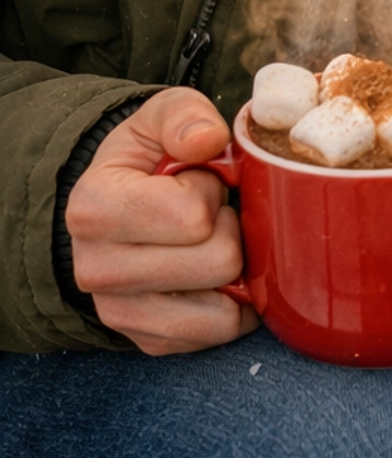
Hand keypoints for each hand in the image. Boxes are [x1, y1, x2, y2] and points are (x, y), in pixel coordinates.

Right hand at [65, 90, 256, 355]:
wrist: (116, 208)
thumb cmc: (148, 159)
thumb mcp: (161, 117)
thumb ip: (184, 116)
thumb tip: (206, 140)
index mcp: (94, 209)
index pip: (194, 215)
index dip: (210, 191)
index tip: (195, 181)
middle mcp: (96, 270)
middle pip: (219, 261)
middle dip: (228, 228)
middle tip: (208, 213)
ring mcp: (119, 314)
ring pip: (223, 306)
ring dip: (231, 268)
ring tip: (206, 241)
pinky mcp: (147, 341)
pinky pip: (219, 332)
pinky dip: (230, 303)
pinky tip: (212, 274)